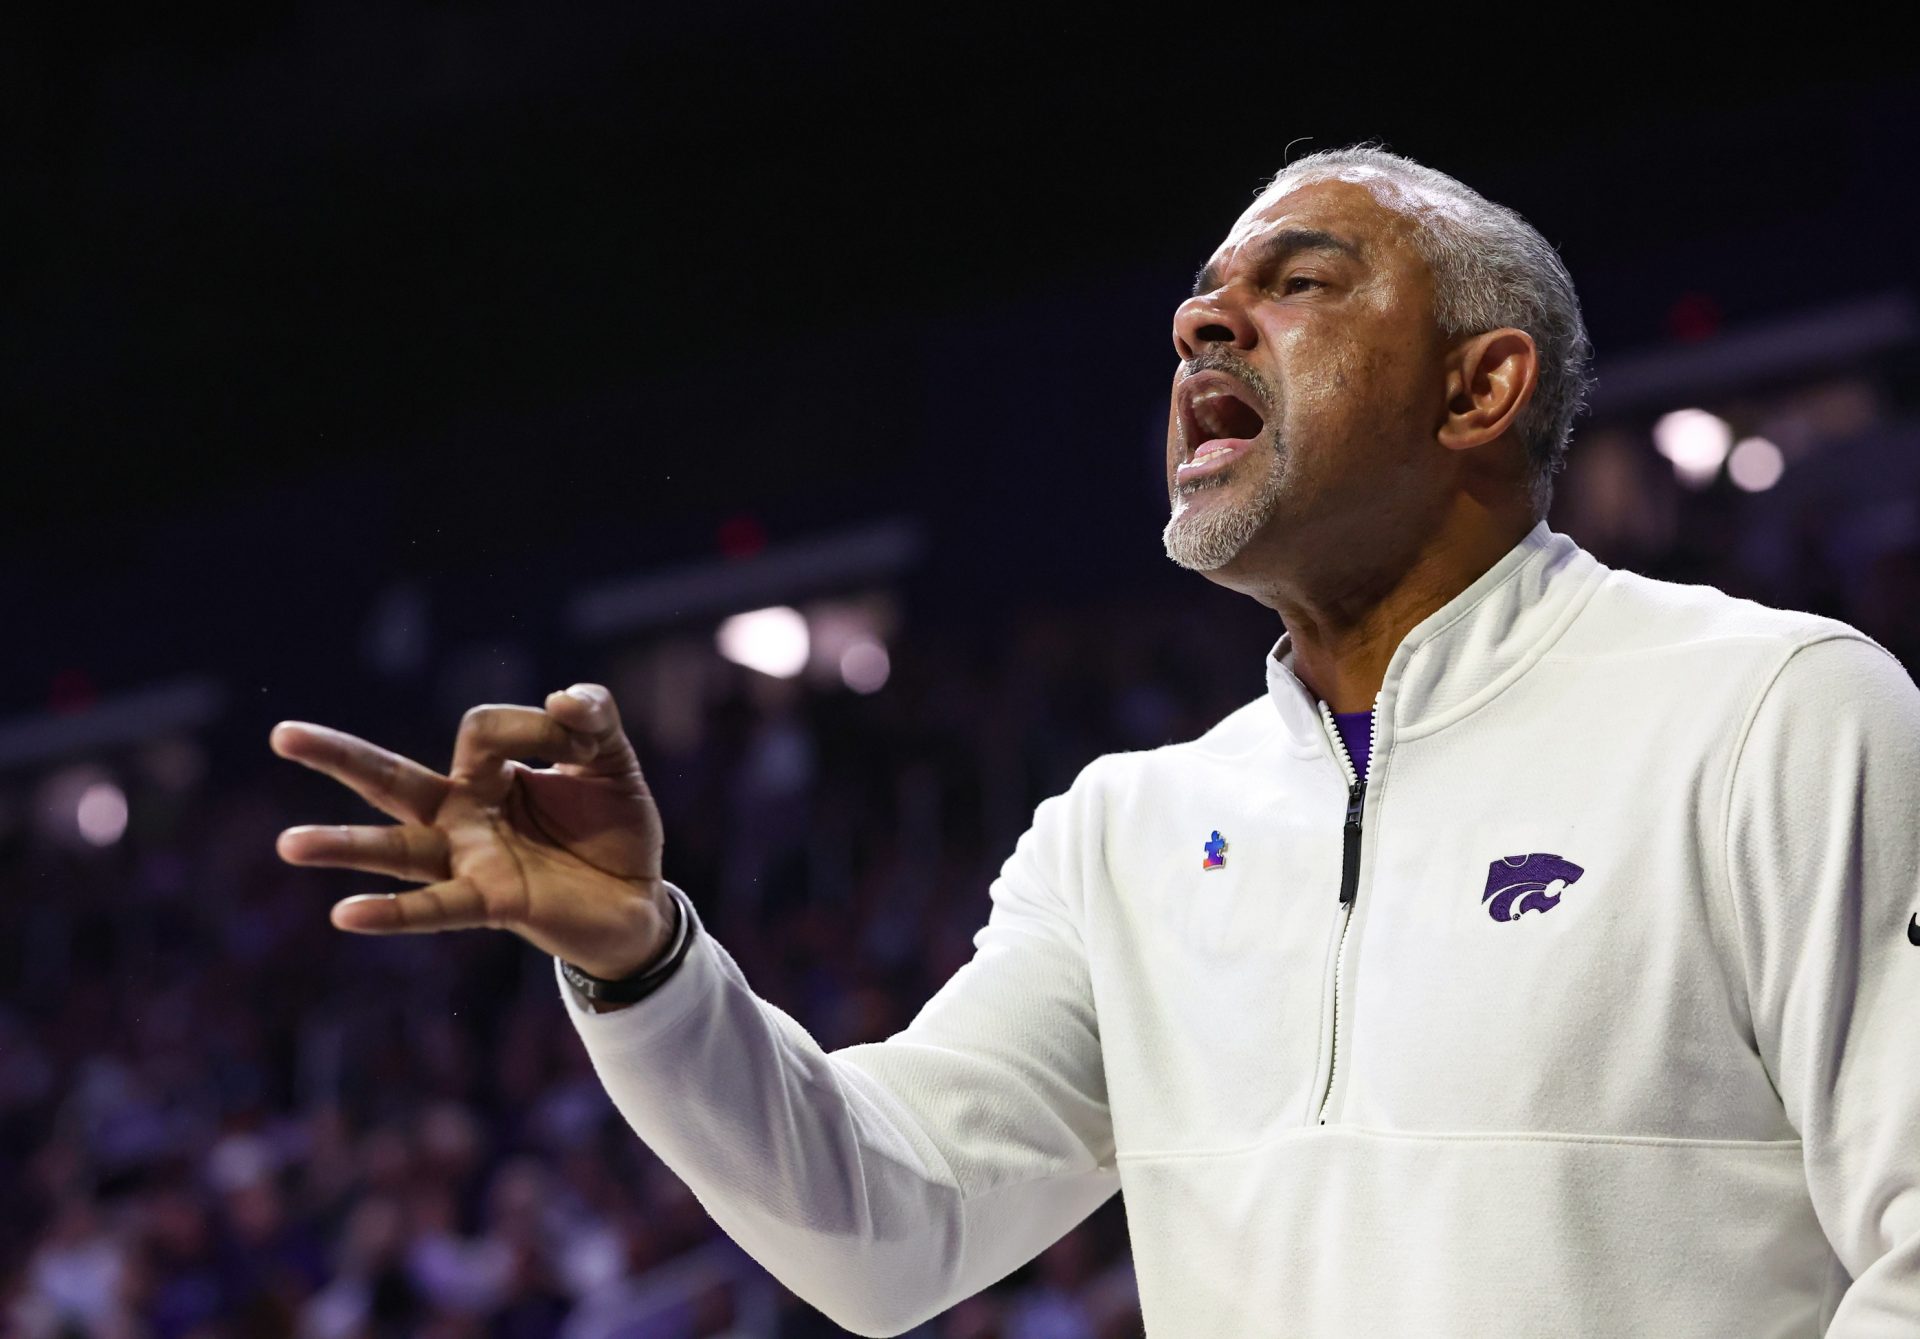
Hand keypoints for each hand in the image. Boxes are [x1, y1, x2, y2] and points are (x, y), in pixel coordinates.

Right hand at [270, 683, 672, 979]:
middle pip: (391, 780)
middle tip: (281, 735)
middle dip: (337, 756)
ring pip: (397, 848)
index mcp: (486, 774)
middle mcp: (463, 815)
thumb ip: (593, 718)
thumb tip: (561, 697)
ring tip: (288, 843)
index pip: (484, 728)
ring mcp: (470, 860)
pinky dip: (393, 913)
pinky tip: (344, 914)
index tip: (581, 742)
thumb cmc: (613, 828)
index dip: (539, 724)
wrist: (640, 900)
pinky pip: (436, 907)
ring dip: (344, 846)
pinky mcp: (493, 901)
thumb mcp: (612, 760)